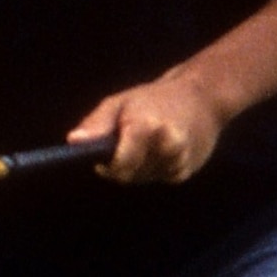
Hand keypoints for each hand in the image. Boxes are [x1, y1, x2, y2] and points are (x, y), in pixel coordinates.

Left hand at [70, 69, 228, 185]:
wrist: (203, 98)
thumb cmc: (154, 98)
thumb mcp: (120, 102)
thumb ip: (97, 123)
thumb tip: (73, 141)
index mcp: (146, 127)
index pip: (120, 165)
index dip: (106, 166)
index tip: (101, 159)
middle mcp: (166, 146)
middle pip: (129, 176)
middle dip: (120, 167)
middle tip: (123, 145)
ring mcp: (179, 160)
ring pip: (143, 179)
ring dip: (137, 168)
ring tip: (145, 142)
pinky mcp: (187, 171)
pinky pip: (158, 178)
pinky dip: (154, 169)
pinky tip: (160, 150)